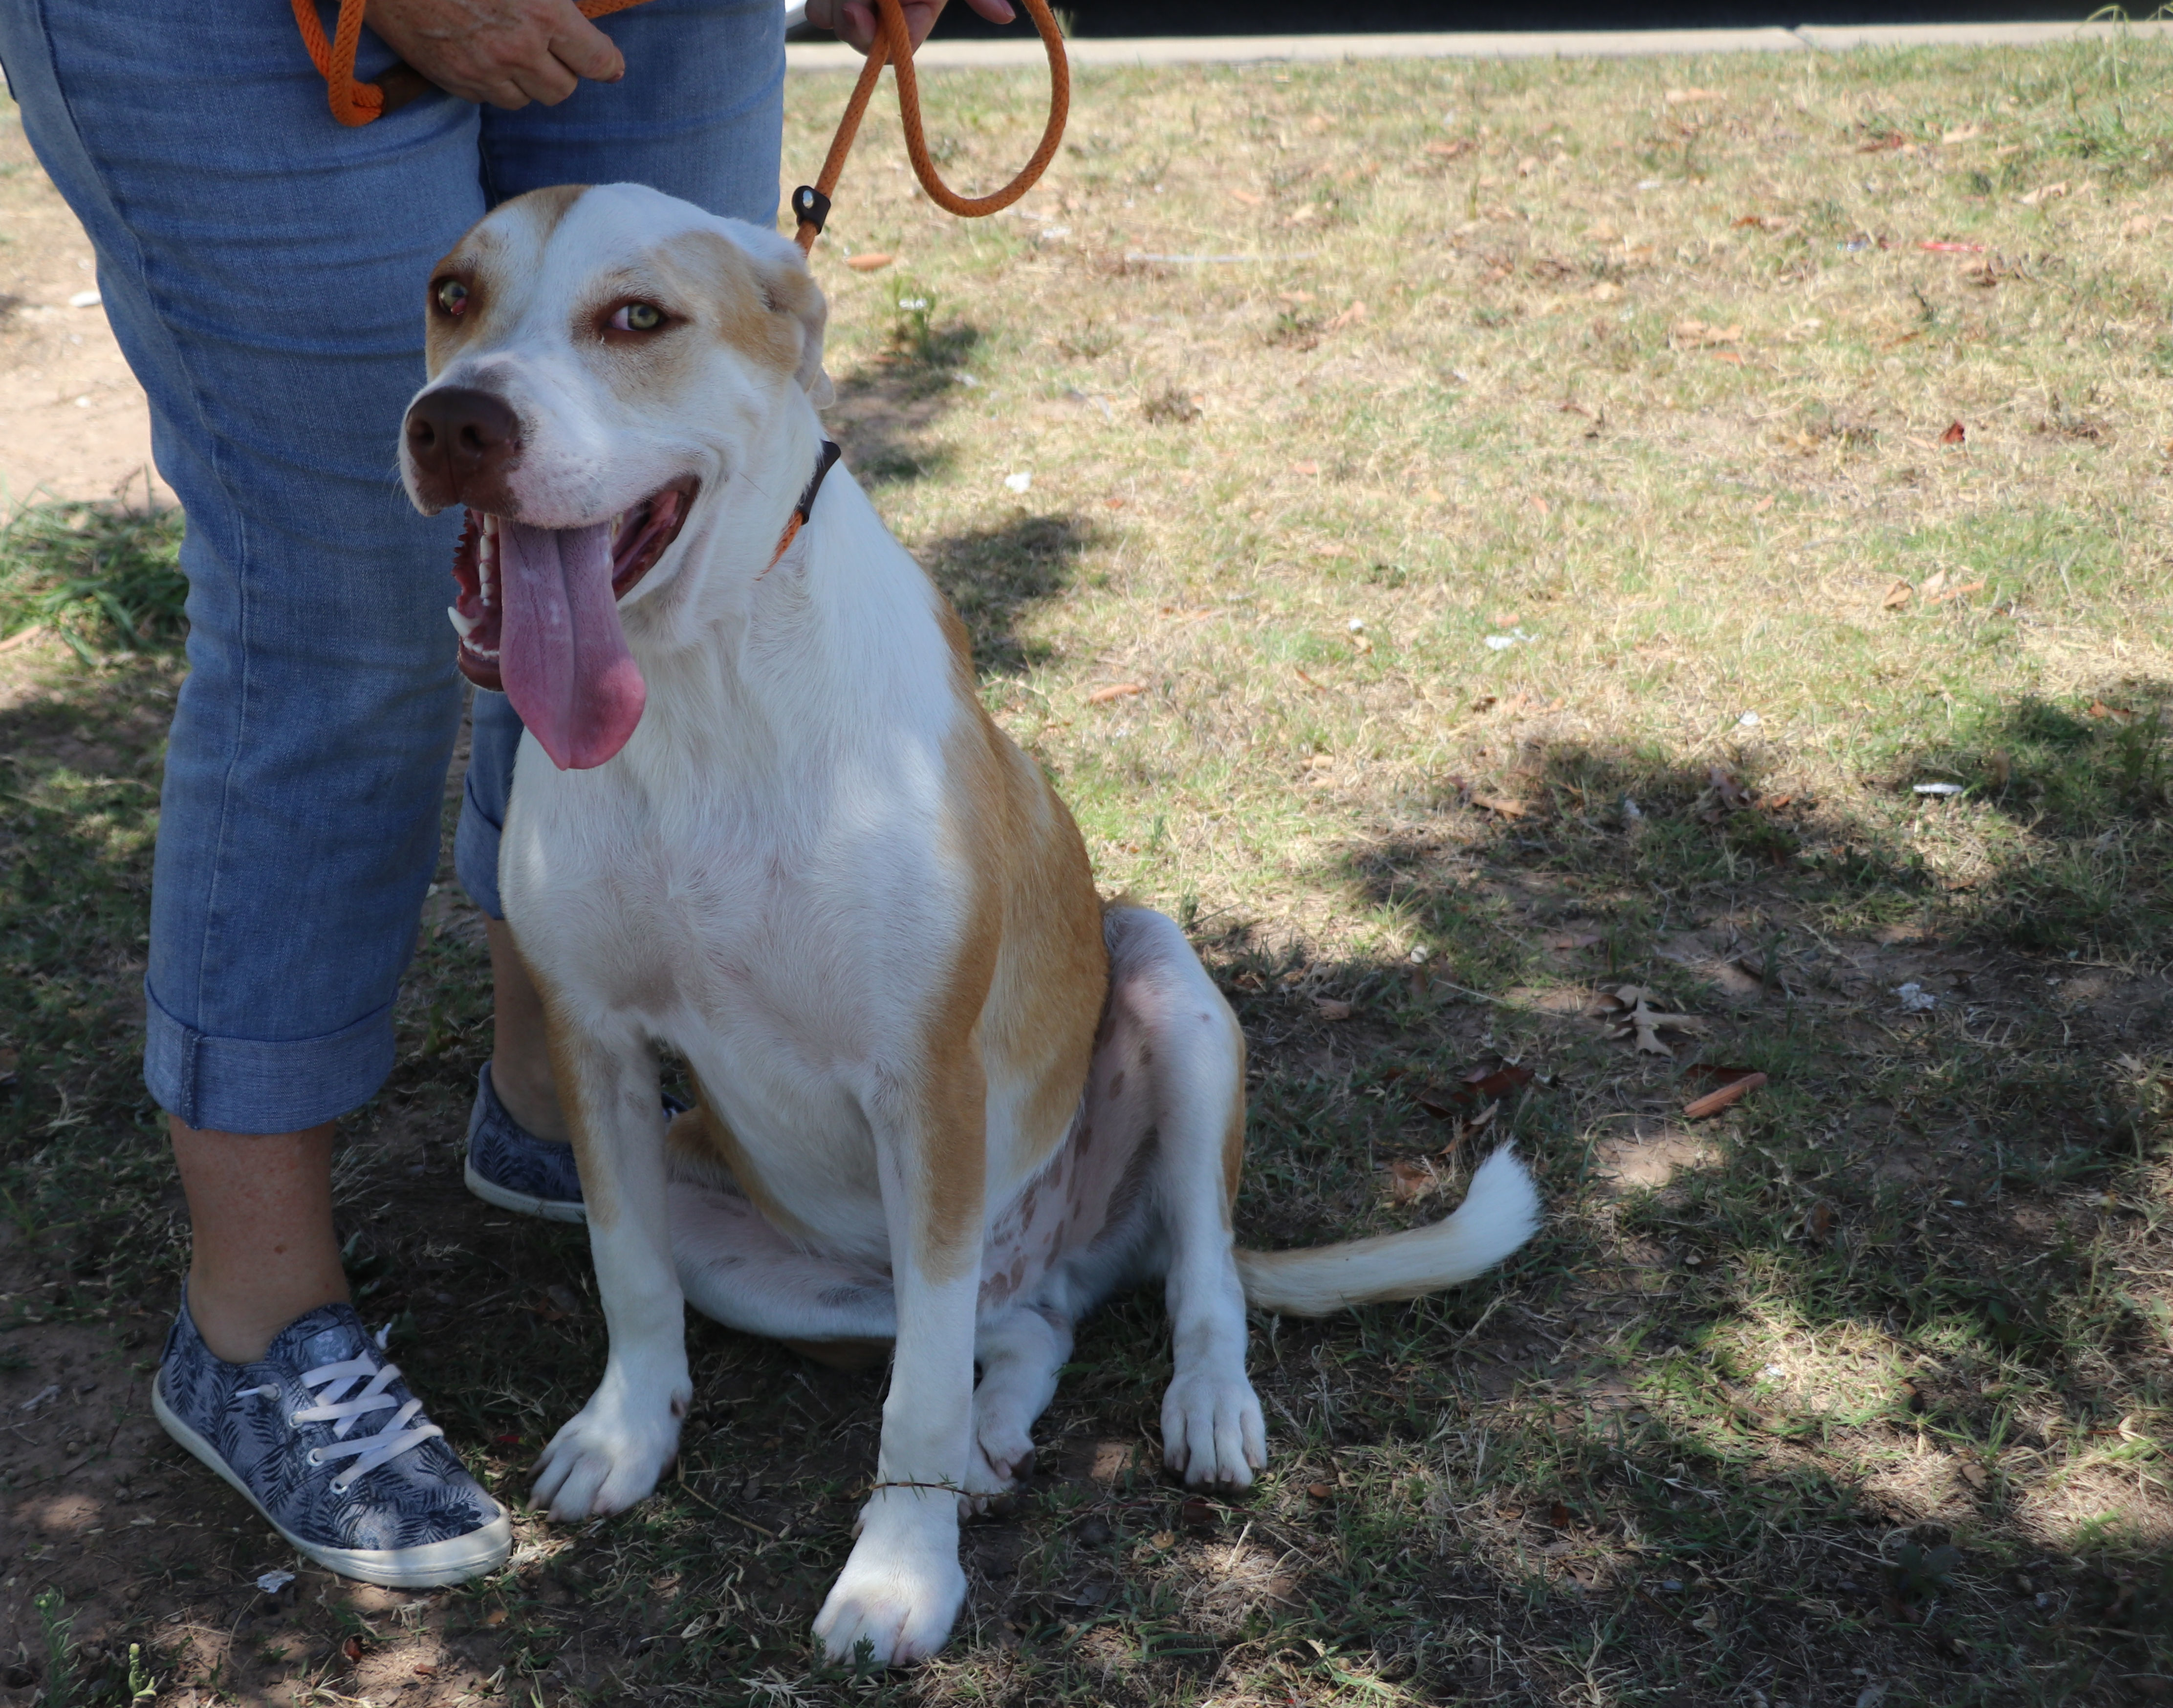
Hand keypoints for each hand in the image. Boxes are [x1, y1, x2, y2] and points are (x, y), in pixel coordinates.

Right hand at [366, 0, 623, 108]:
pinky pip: (488, 99)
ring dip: (527, 82)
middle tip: (551, 50)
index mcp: (544, 15)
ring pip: (526, 100)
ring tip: (514, 52)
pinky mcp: (454, 81)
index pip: (597, 61)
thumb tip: (572, 13)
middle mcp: (519, 51)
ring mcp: (484, 71)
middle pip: (563, 90)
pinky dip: (492, 84)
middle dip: (562, 71)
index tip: (608, 63)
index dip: (607, 63)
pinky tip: (481, 54)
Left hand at [803, 0, 1017, 56]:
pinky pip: (819, 14)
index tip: (858, 11)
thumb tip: (1005, 16)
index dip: (880, 38)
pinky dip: (824, 0)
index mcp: (921, 5)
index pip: (902, 44)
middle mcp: (891, 9)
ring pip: (836, 24)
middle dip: (854, 18)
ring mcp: (861, 3)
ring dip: (835, 3)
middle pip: (865, 39)